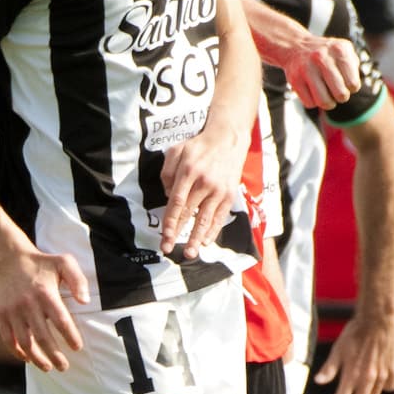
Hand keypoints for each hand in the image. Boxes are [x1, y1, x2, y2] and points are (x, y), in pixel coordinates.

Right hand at [0, 247, 87, 371]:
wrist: (10, 259)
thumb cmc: (42, 263)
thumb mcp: (64, 262)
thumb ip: (78, 280)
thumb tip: (85, 301)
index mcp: (45, 293)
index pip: (60, 321)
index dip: (70, 336)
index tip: (77, 347)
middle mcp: (28, 304)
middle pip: (43, 337)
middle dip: (55, 355)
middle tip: (64, 367)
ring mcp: (13, 311)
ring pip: (25, 342)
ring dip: (37, 358)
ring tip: (48, 367)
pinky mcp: (2, 315)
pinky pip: (8, 339)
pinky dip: (17, 352)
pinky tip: (27, 359)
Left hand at [159, 129, 243, 258]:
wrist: (228, 140)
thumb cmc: (198, 146)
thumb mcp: (176, 150)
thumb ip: (166, 172)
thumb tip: (167, 195)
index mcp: (188, 171)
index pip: (176, 202)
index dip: (169, 222)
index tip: (163, 236)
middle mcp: (204, 182)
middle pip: (188, 213)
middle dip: (177, 233)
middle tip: (167, 249)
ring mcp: (218, 190)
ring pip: (205, 219)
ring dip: (196, 238)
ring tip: (189, 253)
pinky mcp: (229, 195)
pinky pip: (219, 217)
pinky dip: (213, 231)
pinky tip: (206, 242)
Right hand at [280, 33, 360, 109]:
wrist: (296, 47)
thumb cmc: (326, 54)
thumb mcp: (344, 51)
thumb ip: (354, 66)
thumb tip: (352, 87)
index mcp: (339, 50)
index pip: (353, 84)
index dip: (352, 88)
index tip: (347, 83)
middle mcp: (322, 57)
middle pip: (341, 94)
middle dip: (342, 97)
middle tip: (338, 92)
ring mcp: (307, 68)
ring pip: (324, 102)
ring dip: (328, 103)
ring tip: (328, 96)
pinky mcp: (295, 79)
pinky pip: (310, 103)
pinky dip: (314, 102)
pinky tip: (314, 92)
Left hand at [313, 311, 393, 393]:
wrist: (379, 319)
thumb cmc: (355, 333)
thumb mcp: (337, 349)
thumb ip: (329, 369)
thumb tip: (318, 382)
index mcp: (351, 376)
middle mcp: (367, 380)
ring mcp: (382, 376)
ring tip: (361, 383)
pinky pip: (388, 387)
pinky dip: (383, 386)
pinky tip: (378, 376)